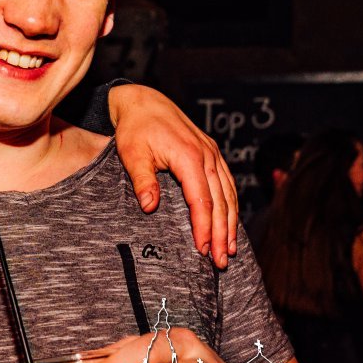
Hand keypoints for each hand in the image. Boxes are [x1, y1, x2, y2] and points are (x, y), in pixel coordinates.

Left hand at [109, 84, 236, 267]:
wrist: (143, 102)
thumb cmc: (135, 128)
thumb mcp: (132, 153)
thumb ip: (142, 180)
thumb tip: (149, 207)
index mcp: (190, 157)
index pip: (202, 200)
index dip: (204, 227)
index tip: (202, 249)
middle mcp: (207, 155)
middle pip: (221, 201)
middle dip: (222, 233)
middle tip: (221, 261)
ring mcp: (212, 153)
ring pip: (228, 193)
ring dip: (231, 222)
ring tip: (230, 248)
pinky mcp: (211, 153)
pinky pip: (226, 183)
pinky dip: (230, 205)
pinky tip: (230, 222)